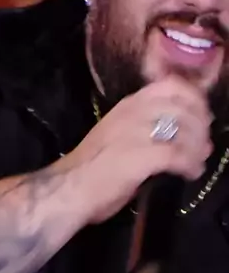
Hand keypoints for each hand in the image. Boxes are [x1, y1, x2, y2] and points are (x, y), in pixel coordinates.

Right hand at [66, 76, 212, 224]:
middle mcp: (135, 112)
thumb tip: (184, 138)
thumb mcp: (117, 133)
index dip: (194, 98)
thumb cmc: (90, 166)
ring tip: (198, 161)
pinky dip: (191, 165)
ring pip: (186, 130)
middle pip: (185, 106)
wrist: (68, 187)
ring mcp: (138, 132)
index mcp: (128, 104)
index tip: (202, 116)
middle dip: (202, 125)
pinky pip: (179, 155)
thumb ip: (147, 130)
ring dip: (199, 147)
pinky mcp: (142, 156)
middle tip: (204, 144)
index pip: (172, 85)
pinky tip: (191, 174)